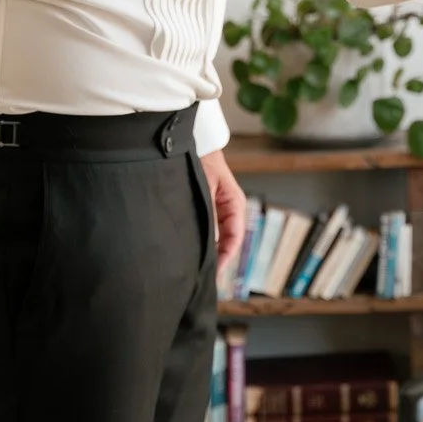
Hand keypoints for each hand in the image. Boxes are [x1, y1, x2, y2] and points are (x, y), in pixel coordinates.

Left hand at [200, 148, 245, 272]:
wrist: (188, 144)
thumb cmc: (200, 161)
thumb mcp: (205, 190)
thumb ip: (209, 215)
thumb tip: (208, 242)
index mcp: (235, 204)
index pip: (234, 238)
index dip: (225, 257)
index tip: (214, 273)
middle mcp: (227, 210)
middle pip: (226, 241)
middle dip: (216, 259)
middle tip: (202, 278)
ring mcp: (216, 210)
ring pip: (215, 237)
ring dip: (207, 251)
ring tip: (194, 269)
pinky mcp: (204, 209)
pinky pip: (205, 230)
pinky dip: (200, 241)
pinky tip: (188, 251)